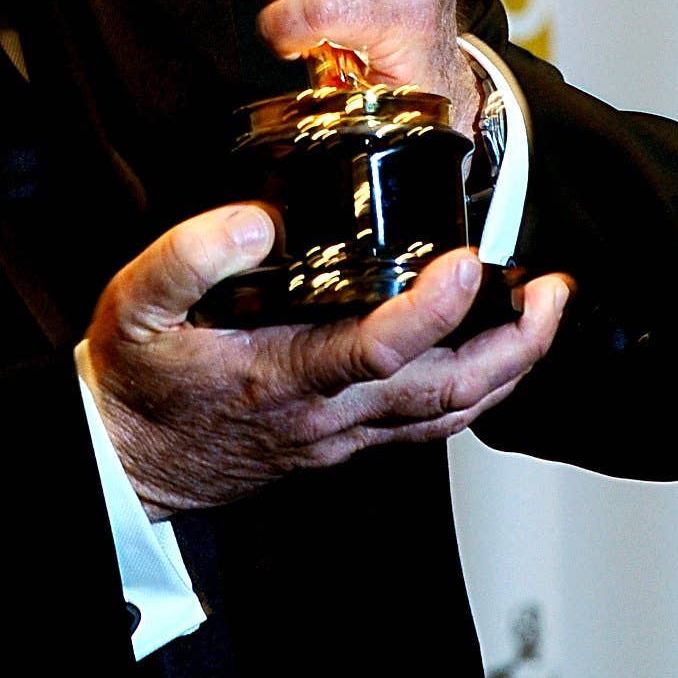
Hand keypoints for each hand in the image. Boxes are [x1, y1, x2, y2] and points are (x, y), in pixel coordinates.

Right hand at [85, 204, 572, 516]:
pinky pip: (429, 425)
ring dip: (509, 368)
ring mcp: (342, 435)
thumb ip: (190, 254)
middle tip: (552, 289)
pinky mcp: (345, 442)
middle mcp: (326, 414)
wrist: (125, 459)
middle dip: (515, 345)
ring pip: (449, 416)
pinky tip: (492, 355)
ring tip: (543, 311)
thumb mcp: (136, 304)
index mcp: (281, 375)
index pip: (378, 350)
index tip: (469, 259)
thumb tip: (258, 218)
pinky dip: (476, 391)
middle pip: (446, 393)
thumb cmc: (137, 380)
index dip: (435, 308)